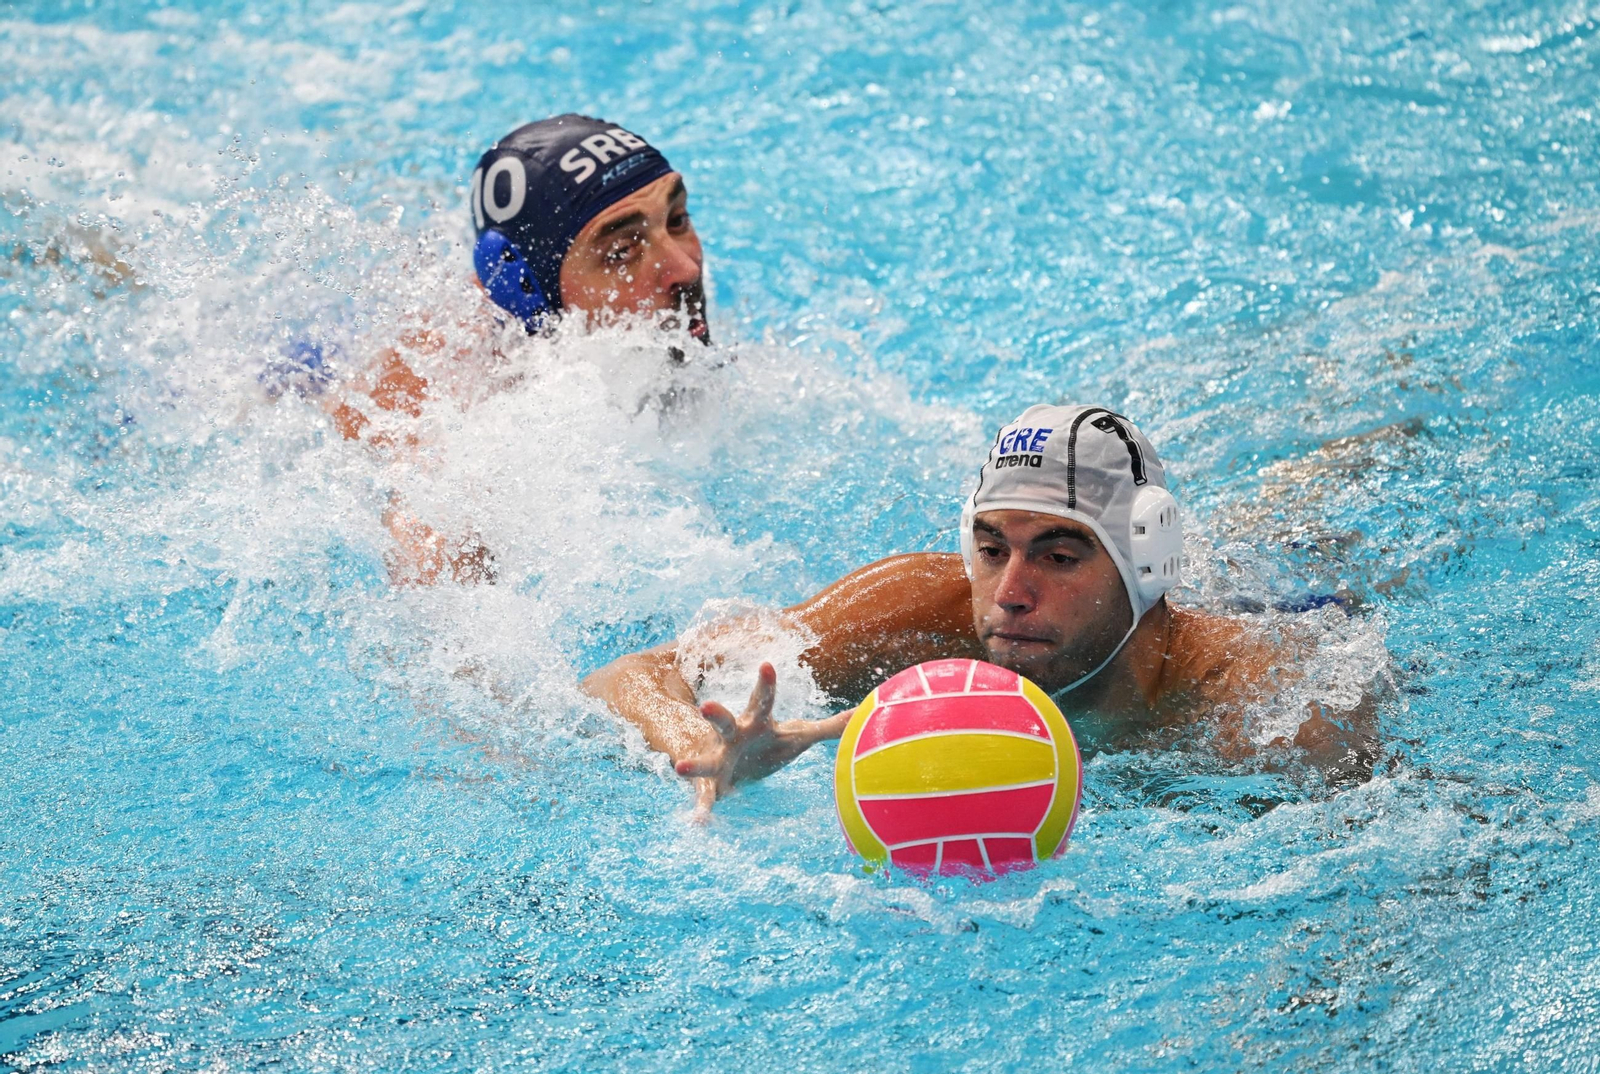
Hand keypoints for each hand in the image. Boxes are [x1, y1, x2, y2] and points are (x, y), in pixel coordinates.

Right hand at [674, 662, 851, 817]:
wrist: (733, 766)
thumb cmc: (769, 746)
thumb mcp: (799, 736)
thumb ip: (829, 727)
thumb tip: (861, 714)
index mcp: (755, 723)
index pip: (762, 700)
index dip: (765, 683)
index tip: (766, 663)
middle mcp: (732, 738)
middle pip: (722, 722)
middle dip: (715, 714)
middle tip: (705, 707)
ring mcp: (718, 760)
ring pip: (705, 761)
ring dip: (694, 766)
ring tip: (680, 769)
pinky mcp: (714, 785)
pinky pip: (706, 799)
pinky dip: (702, 812)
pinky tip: (697, 825)